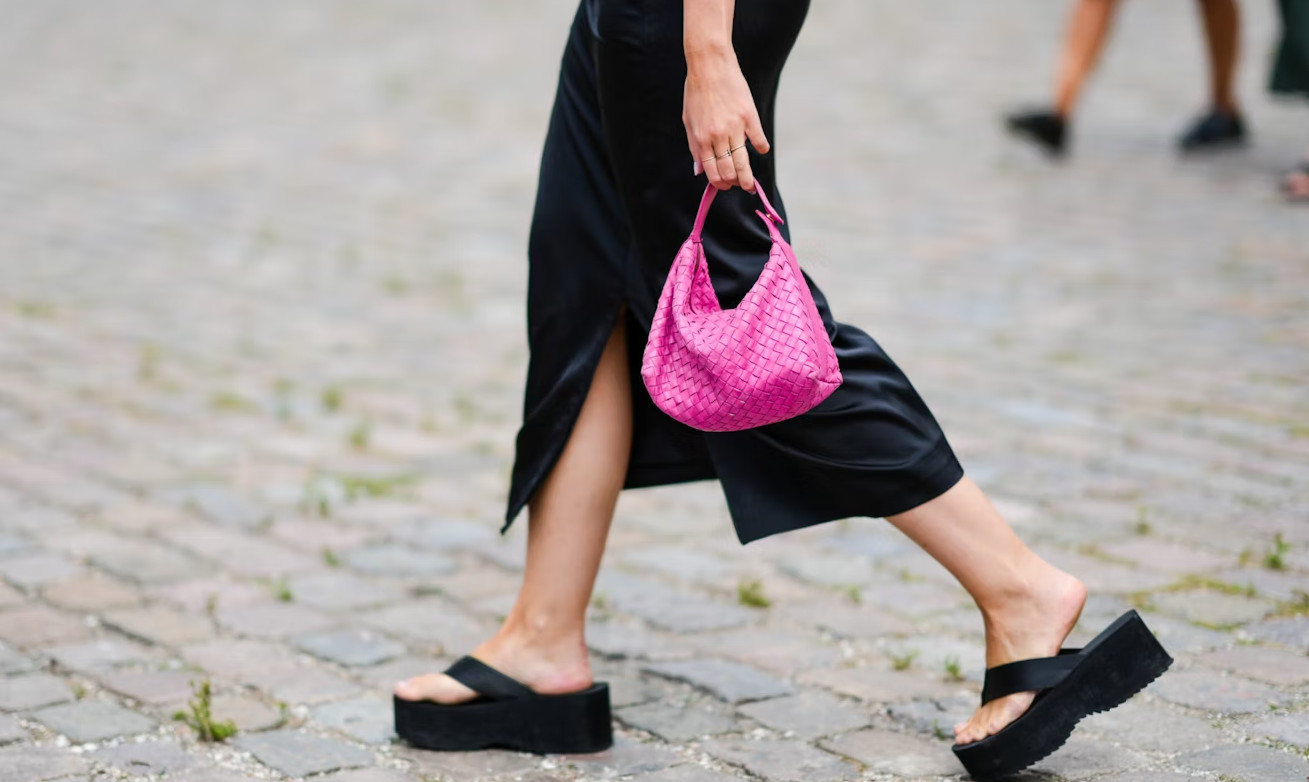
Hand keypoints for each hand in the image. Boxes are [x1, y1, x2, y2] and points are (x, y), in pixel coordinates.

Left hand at [683, 49, 768, 191]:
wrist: (711, 65)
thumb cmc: (697, 92)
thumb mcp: (688, 120)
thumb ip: (694, 147)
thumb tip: (698, 171)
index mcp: (701, 139)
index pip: (711, 171)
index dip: (718, 183)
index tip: (724, 186)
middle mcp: (717, 136)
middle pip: (728, 171)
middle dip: (734, 183)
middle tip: (739, 185)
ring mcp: (735, 127)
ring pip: (743, 161)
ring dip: (747, 177)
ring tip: (750, 185)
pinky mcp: (749, 116)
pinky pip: (758, 139)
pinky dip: (761, 147)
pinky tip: (761, 149)